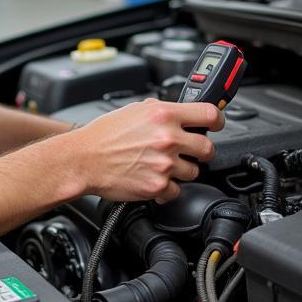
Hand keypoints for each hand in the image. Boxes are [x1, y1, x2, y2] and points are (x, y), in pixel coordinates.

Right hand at [65, 99, 223, 202]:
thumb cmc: (103, 135)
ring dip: (182, 170)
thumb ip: (162, 111)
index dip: (218, 121)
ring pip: (194, 171)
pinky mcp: (157, 186)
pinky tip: (154, 178)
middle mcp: (167, 138)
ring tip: (162, 165)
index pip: (209, 114)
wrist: (83, 159)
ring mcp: (164, 163)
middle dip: (200, 151)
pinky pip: (176, 190)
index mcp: (163, 115)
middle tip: (188, 151)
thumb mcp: (134, 110)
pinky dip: (167, 188)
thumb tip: (181, 114)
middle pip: (207, 148)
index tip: (216, 125)